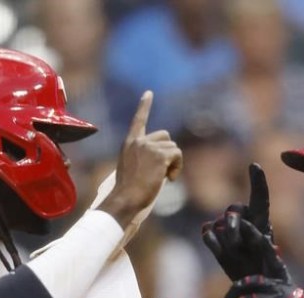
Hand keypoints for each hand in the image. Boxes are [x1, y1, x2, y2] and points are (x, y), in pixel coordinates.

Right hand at [99, 91, 182, 227]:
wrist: (126, 198)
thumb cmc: (129, 191)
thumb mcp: (133, 169)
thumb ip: (145, 158)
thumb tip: (166, 158)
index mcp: (129, 144)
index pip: (138, 120)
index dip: (144, 106)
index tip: (148, 93)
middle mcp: (139, 142)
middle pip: (165, 136)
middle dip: (169, 152)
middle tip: (164, 171)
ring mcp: (149, 147)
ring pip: (173, 148)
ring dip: (174, 163)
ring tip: (165, 177)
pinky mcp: (159, 155)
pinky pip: (177, 155)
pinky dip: (177, 167)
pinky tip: (170, 179)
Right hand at [201, 163, 288, 281]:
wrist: (252, 279)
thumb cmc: (265, 265)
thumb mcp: (266, 252)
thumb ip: (254, 236)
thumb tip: (237, 226)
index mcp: (261, 218)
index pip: (259, 196)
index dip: (257, 181)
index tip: (255, 166)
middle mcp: (243, 217)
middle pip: (233, 210)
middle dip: (233, 223)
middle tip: (235, 241)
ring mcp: (226, 226)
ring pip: (219, 224)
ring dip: (227, 241)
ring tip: (237, 254)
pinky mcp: (214, 237)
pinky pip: (207, 232)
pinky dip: (211, 240)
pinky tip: (218, 248)